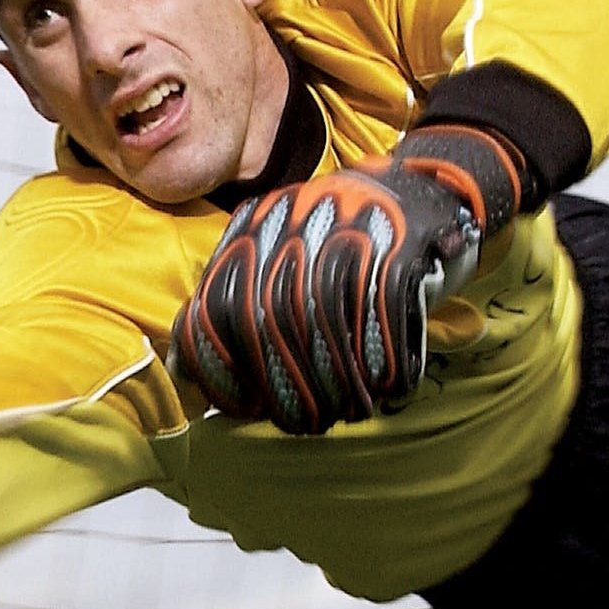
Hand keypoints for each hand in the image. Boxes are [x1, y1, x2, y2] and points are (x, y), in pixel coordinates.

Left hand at [170, 126, 520, 434]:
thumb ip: (232, 303)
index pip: (218, 306)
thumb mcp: (277, 257)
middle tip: (305, 422)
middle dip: (286, 385)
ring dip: (337, 380)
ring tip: (346, 411)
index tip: (246, 408)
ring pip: (325, 320)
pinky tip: (388, 384)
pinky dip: (386, 355)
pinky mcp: (398, 241)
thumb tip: (182, 367)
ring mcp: (346, 226)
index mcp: (253, 224)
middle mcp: (293, 218)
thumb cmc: (342, 244)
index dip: (226, 367)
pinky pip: (382, 311)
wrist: (425, 186)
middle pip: (272, 320)